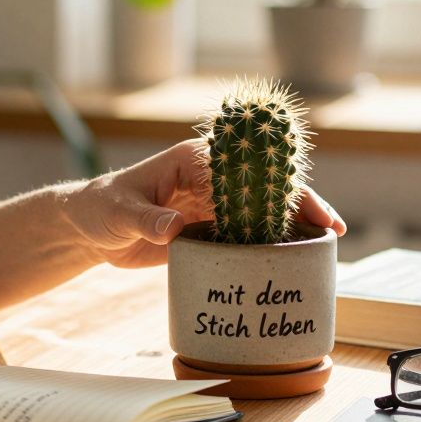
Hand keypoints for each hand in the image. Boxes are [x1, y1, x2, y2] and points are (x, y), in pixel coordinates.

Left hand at [64, 139, 346, 267]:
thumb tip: (175, 229)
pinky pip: (244, 236)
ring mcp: (211, 204)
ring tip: (324, 247)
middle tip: (330, 230)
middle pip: (262, 190)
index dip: (274, 188)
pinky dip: (267, 246)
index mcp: (191, 161)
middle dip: (298, 206)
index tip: (300, 208)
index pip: (241, 171)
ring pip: (260, 213)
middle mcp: (208, 178)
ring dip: (289, 227)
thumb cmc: (100, 208)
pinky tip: (291, 260)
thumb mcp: (119, 213)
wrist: (90, 229)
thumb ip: (147, 220)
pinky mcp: (208, 229)